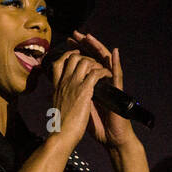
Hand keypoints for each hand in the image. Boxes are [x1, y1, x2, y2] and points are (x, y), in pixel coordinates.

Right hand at [49, 47, 111, 148]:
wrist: (62, 137)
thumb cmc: (59, 127)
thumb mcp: (55, 109)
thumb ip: (56, 99)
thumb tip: (52, 97)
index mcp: (56, 87)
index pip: (57, 64)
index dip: (67, 56)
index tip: (75, 56)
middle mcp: (64, 83)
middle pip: (72, 58)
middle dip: (84, 55)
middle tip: (94, 62)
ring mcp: (74, 85)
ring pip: (85, 62)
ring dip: (96, 63)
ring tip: (102, 70)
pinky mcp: (84, 91)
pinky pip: (95, 73)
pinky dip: (103, 72)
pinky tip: (107, 76)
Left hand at [69, 31, 138, 150]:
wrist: (110, 137)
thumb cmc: (96, 125)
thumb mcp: (78, 107)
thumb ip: (70, 97)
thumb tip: (53, 93)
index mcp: (90, 84)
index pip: (83, 62)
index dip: (76, 52)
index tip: (67, 43)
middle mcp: (101, 82)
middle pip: (93, 56)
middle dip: (84, 45)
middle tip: (76, 33)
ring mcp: (110, 85)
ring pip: (105, 61)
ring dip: (98, 47)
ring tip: (90, 36)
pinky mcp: (117, 92)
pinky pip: (118, 74)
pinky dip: (116, 63)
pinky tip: (114, 52)